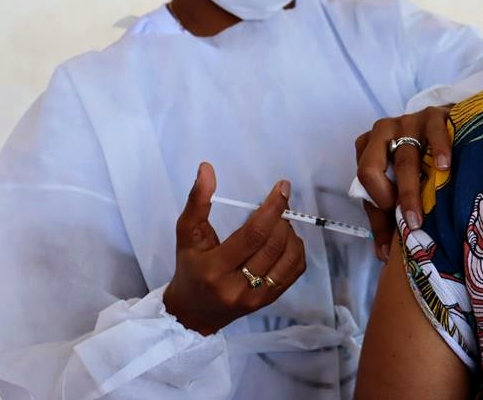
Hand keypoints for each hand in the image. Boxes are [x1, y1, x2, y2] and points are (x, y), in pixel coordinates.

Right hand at [164, 162, 306, 335]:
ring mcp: (256, 298)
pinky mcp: (268, 302)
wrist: (192, 313)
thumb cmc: (189, 268)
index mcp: (214, 268)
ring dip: (290, 233)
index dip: (272, 208)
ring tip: (279, 223)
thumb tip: (207, 168)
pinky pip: (295, 271)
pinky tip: (284, 241)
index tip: (282, 188)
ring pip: (289, 258)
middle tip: (278, 204)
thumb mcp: (186, 234)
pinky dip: (296, 250)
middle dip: (281, 218)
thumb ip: (197, 201)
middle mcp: (237, 287)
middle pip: (274, 245)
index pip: (253, 235)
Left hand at [355, 106, 452, 261]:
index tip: (395, 227)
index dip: (375, 204)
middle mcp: (382, 131)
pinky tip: (445, 168)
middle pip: (370, 166)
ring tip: (421, 215)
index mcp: (367, 147)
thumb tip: (384, 256)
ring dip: (411, 190)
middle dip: (387, 199)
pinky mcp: (435, 114)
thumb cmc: (421, 162)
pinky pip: (434, 132)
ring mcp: (408, 121)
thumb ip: (387, 216)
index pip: (361, 179)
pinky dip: (439, 151)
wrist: (451, 127)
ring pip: (404, 157)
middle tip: (407, 222)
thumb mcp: (399, 186)